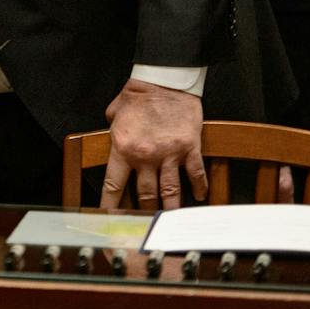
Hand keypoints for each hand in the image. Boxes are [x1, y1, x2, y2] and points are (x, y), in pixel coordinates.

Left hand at [101, 79, 205, 210]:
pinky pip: (195, 174)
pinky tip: (200, 198)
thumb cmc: (137, 96)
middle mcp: (145, 156)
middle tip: (144, 226)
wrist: (164, 82)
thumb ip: (112, 134)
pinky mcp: (190, 148)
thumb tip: (110, 144)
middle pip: (144, 194)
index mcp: (122, 148)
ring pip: (170, 191)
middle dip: (144, 212)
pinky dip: (199, 188)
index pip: (114, 184)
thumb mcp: (113, 115)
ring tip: (171, 223)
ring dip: (170, 208)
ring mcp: (169, 153)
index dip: (110, 204)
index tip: (109, 218)